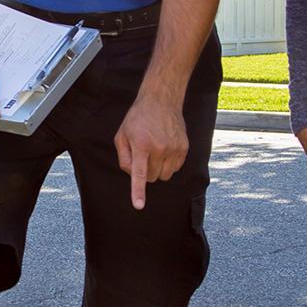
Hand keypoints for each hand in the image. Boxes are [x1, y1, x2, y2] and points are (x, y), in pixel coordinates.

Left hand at [114, 95, 187, 209]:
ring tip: (154, 152)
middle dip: (145, 172)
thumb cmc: (138, 119)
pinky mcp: (184, 148)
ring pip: (164, 176)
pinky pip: (175, 169)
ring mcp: (174, 148)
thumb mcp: (122, 135)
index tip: (139, 205)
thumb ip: (124, 158)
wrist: (161, 101)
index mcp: (141, 144)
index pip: (139, 173)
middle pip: (151, 177)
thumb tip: (132, 175)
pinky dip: (168, 164)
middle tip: (143, 156)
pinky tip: (164, 149)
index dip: (138, 192)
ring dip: (157, 170)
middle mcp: (159, 148)